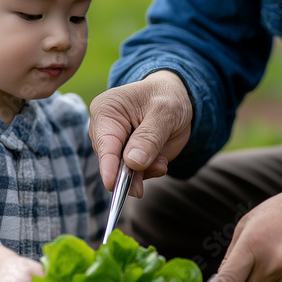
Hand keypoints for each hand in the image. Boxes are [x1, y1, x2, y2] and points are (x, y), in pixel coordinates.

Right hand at [89, 70, 192, 196]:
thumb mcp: (165, 112)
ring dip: (143, 173)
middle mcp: (104, 130)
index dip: (108, 165)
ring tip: (161, 162)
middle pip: (111, 161)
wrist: (177, 96)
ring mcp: (116, 145)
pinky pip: (135, 174)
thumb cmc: (167, 96)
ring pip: (122, 172)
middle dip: (131, 172)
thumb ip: (149, 137)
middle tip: (156, 169)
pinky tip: (160, 161)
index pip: (104, 143)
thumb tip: (133, 162)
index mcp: (106, 111)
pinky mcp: (127, 157)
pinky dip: (149, 171)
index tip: (112, 184)